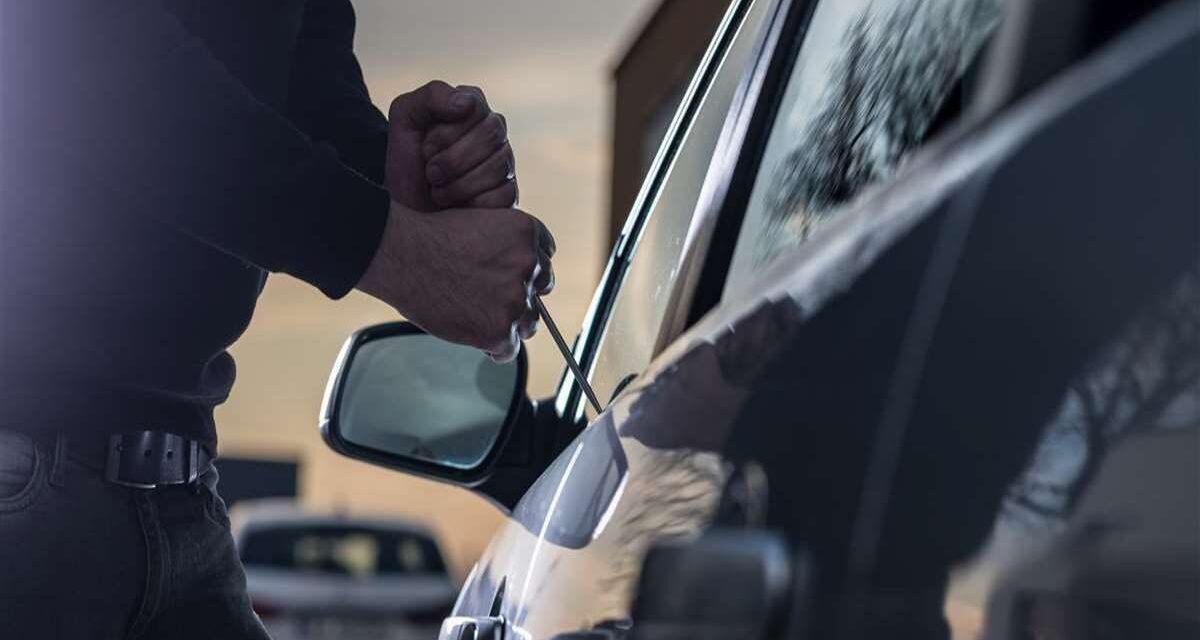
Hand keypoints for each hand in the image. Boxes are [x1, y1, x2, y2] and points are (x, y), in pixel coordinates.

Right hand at [357, 201, 554, 361]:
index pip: (544, 258)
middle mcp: (528, 265)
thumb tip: (517, 275)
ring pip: (529, 323)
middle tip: (490, 300)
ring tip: (478, 317)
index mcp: (525, 233)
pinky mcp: (499, 331)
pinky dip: (494, 348)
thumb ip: (506, 246)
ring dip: (509, 324)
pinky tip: (476, 336)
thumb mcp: (479, 223)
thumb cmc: (427, 239)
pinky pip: (509, 350)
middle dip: (520, 296)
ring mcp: (515, 300)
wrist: (401, 255)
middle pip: (539, 292)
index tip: (511, 278)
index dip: (525, 270)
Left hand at [386, 81, 516, 210]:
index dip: (443, 134)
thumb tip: (467, 103)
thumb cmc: (408, 164)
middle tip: (430, 172)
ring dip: (456, 186)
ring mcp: (506, 162)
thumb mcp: (405, 120)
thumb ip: (432, 96)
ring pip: (496, 167)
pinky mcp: (509, 194)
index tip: (425, 149)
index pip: (473, 108)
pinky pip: (501, 196)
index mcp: (473, 107)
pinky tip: (456, 206)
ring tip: (439, 190)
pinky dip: (470, 204)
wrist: (408, 212)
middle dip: (450, 161)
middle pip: (490, 135)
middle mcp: (495, 131)